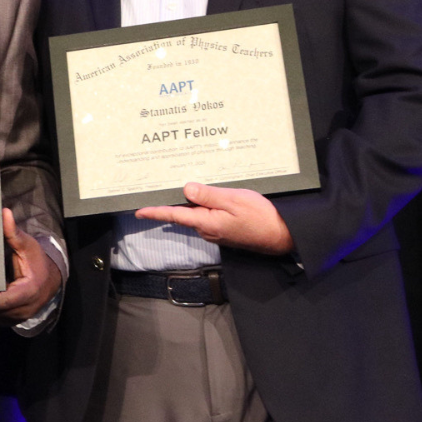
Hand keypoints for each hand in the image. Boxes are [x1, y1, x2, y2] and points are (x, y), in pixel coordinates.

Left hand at [134, 182, 294, 254]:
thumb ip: (208, 195)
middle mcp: (207, 229)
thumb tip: (186, 189)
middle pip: (183, 214)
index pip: (174, 216)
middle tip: (158, 188)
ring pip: (196, 214)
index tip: (139, 210)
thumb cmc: (261, 218)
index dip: (156, 212)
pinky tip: (205, 195)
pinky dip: (203, 205)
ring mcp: (216, 231)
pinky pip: (207, 215)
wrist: (283, 235)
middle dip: (171, 202)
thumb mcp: (234, 200)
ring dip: (189, 202)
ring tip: (181, 186)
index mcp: (206, 222)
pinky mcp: (224, 230)